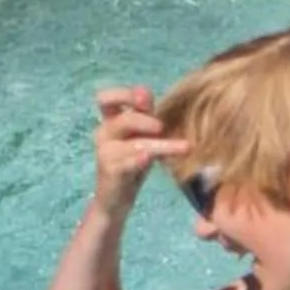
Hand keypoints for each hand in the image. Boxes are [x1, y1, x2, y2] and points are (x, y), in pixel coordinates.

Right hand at [91, 85, 182, 219]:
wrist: (116, 199)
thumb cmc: (133, 163)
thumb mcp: (142, 136)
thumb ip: (145, 115)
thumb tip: (145, 90)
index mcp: (110, 121)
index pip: (106, 98)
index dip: (125, 95)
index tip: (146, 100)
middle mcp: (103, 133)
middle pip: (125, 119)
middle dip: (146, 120)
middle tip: (163, 127)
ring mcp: (105, 153)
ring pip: (134, 143)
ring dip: (161, 144)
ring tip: (185, 148)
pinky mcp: (110, 171)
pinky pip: (126, 162)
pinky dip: (138, 159)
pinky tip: (149, 158)